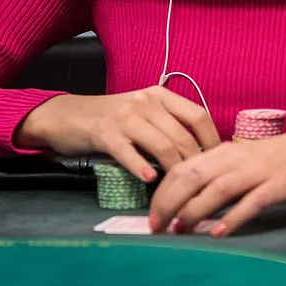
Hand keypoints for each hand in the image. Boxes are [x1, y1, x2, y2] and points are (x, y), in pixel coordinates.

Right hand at [15, 86, 220, 183]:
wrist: (67, 115)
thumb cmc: (111, 118)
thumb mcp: (143, 113)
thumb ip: (167, 125)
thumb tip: (199, 152)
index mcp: (160, 95)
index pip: (197, 116)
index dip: (212, 140)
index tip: (218, 162)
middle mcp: (146, 101)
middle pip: (182, 135)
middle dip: (195, 163)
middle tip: (201, 185)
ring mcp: (125, 116)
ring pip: (161, 145)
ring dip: (174, 170)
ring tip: (180, 189)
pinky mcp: (105, 133)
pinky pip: (129, 152)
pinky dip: (141, 167)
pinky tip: (150, 180)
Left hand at [148, 125, 285, 236]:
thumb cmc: (276, 162)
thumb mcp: (241, 164)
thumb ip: (216, 179)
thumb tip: (185, 206)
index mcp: (223, 152)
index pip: (182, 168)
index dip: (163, 192)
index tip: (152, 217)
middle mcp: (236, 158)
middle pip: (192, 176)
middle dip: (169, 202)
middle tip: (156, 228)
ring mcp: (257, 171)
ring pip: (217, 188)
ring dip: (194, 210)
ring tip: (179, 230)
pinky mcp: (278, 186)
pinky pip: (251, 202)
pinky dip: (232, 217)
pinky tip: (218, 233)